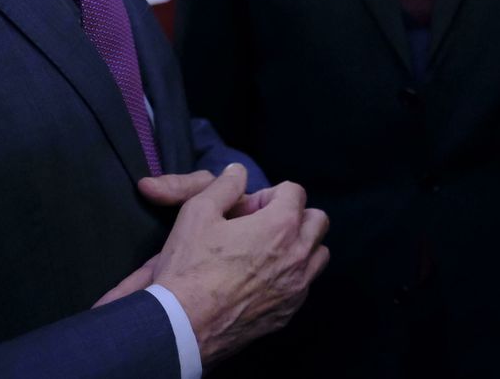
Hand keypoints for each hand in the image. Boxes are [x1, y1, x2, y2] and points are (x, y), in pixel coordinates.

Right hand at [99, 163, 329, 366]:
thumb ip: (224, 186)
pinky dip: (293, 277)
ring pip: (319, 254)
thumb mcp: (197, 213)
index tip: (246, 210)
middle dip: (294, 216)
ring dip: (300, 246)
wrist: (181, 327)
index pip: (295, 191)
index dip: (268, 195)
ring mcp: (297, 287)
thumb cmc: (189, 268)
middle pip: (317, 220)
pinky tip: (263, 281)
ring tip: (267, 253)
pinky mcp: (288, 313)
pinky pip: (304, 286)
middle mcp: (298, 255)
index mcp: (281, 225)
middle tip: (261, 227)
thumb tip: (238, 171)